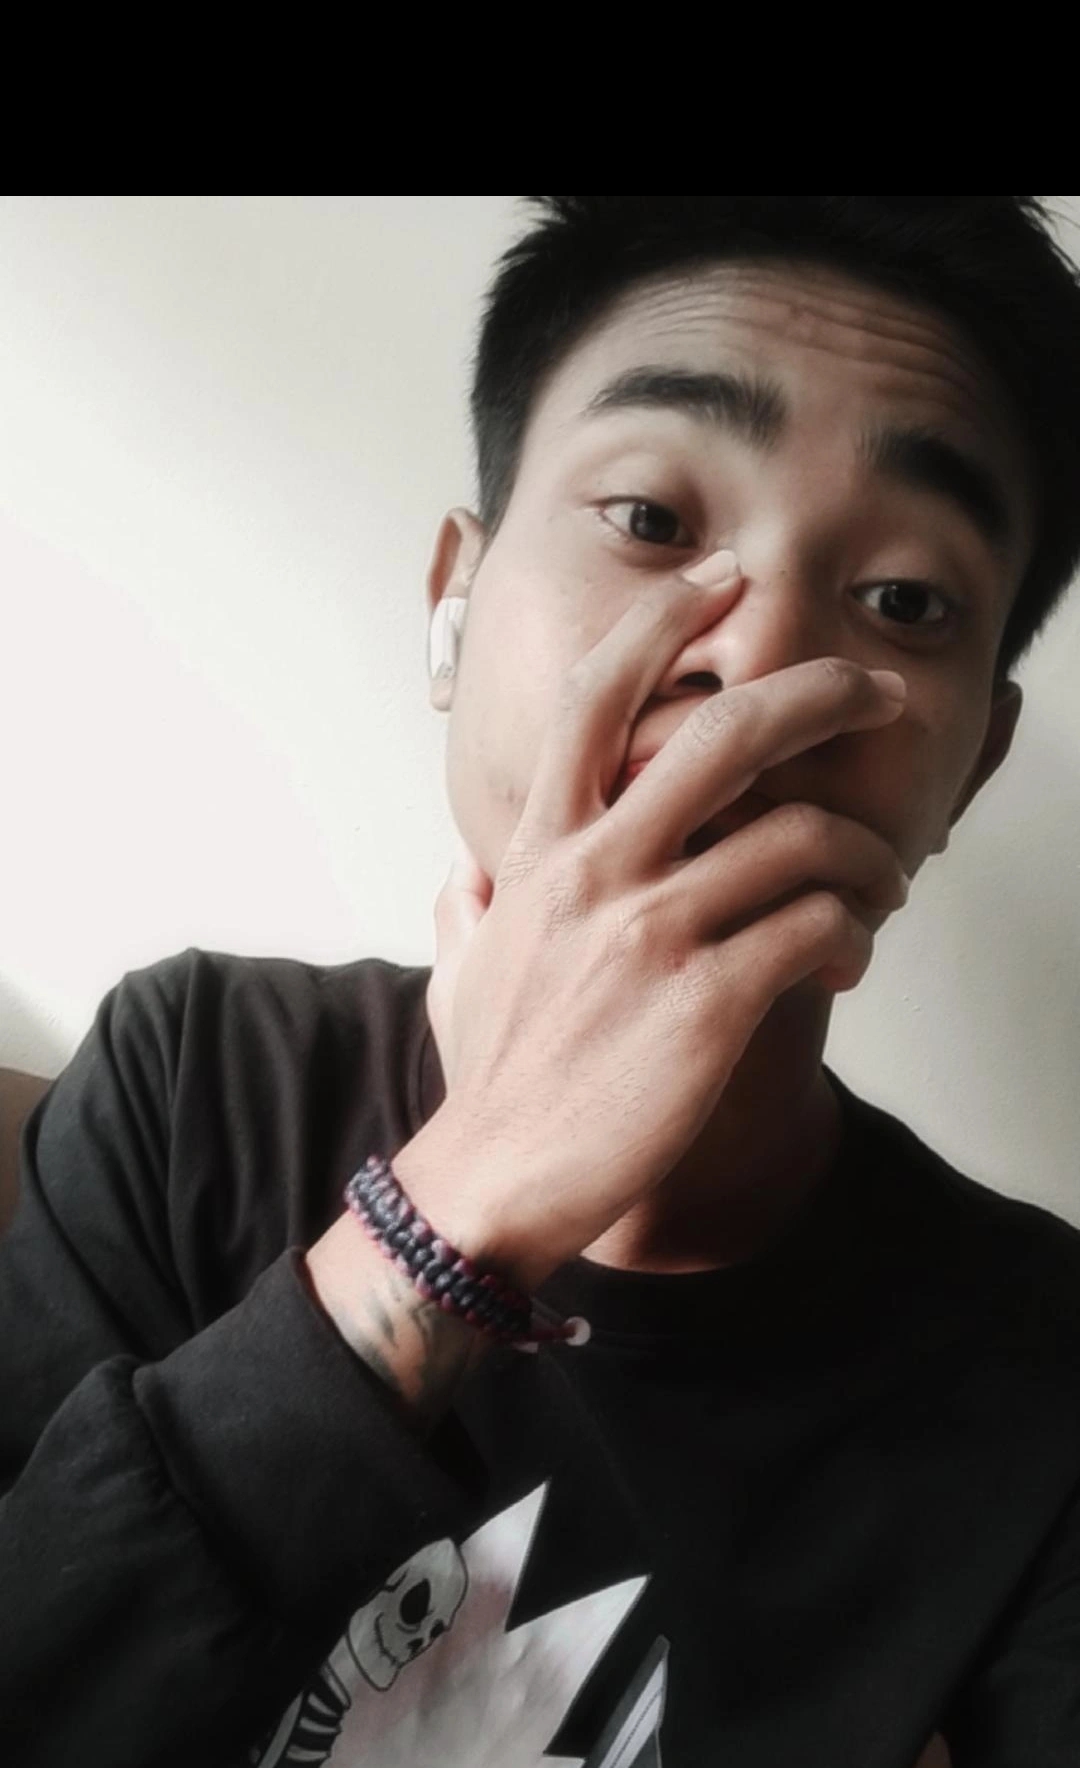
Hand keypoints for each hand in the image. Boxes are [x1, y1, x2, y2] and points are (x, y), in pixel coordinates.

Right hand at [409, 568, 909, 1295]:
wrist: (494, 1181)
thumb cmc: (490, 1082)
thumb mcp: (459, 975)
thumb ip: (466, 909)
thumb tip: (457, 878)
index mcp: (542, 851)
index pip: (601, 697)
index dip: (668, 623)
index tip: (723, 586)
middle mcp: (598, 871)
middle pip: (727, 731)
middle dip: (820, 694)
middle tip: (871, 694)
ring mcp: (654, 932)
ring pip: (802, 835)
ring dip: (867, 852)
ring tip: (883, 884)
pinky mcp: (708, 1002)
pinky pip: (817, 928)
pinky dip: (854, 935)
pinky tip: (848, 961)